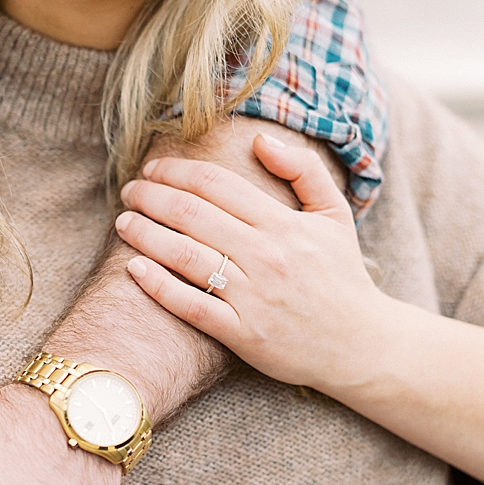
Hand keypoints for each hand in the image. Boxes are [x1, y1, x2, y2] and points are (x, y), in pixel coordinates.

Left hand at [115, 134, 387, 395]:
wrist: (361, 345)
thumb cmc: (342, 277)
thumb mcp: (335, 215)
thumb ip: (303, 170)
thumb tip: (259, 140)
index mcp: (284, 224)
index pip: (215, 185)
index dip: (176, 172)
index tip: (152, 170)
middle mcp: (266, 256)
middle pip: (192, 215)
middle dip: (151, 197)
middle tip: (128, 192)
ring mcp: (253, 296)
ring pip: (185, 256)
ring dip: (145, 234)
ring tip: (123, 223)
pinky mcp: (243, 334)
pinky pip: (190, 305)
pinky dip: (158, 285)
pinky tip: (134, 269)